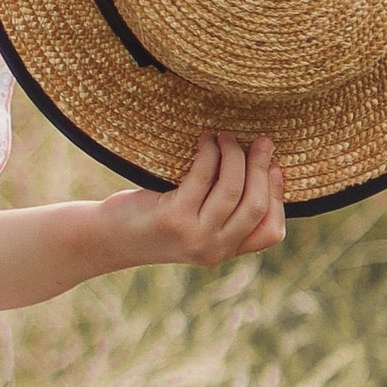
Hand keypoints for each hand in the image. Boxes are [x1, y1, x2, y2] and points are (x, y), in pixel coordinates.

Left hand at [109, 133, 285, 267]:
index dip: (278, 197)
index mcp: (224, 251)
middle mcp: (214, 248)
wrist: (108, 238)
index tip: (275, 167)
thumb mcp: (195, 224)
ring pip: (233, 188)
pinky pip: (203, 177)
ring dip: (234, 155)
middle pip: (256, 205)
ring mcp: (195, 235)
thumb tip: (259, 168)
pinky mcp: (174, 217)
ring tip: (227, 136)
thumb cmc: (154, 221)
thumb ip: (223, 211)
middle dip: (262, 168)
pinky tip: (206, 140)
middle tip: (262, 140)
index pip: (270, 232)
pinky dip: (209, 153)